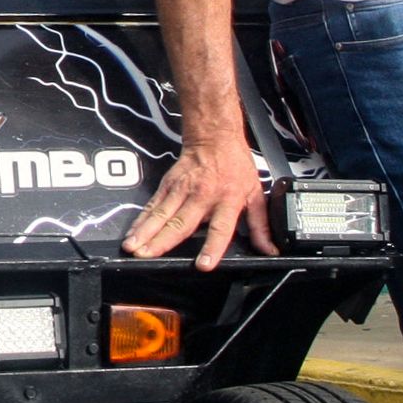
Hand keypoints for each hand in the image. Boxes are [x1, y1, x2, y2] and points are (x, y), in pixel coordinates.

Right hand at [122, 136, 276, 268]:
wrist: (214, 138)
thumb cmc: (235, 165)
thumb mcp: (255, 194)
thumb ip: (260, 225)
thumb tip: (269, 249)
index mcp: (227, 200)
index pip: (220, 228)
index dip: (212, 247)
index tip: (203, 265)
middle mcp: (202, 196)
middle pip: (181, 222)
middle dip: (162, 241)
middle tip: (147, 255)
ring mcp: (182, 190)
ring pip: (162, 214)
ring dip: (146, 232)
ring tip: (133, 247)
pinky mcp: (168, 185)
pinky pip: (153, 206)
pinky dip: (141, 220)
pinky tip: (132, 233)